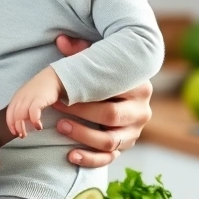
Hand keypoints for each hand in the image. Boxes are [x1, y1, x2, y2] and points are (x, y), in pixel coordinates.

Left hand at [6, 67, 63, 137]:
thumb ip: (23, 106)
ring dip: (23, 127)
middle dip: (17, 128)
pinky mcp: (39, 99)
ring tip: (27, 134)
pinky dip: (34, 121)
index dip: (10, 124)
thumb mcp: (28, 97)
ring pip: (20, 115)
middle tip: (22, 136)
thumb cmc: (41, 89)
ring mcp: (29, 98)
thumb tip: (22, 121)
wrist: (53, 78)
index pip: (9, 113)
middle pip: (14, 116)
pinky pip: (33, 112)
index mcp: (17, 97)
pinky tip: (38, 126)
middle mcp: (21, 97)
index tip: (14, 133)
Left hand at [53, 34, 152, 167]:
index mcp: (139, 86)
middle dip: (81, 113)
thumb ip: (81, 50)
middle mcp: (142, 110)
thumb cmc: (106, 74)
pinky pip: (109, 159)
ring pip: (110, 141)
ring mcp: (135, 132)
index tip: (61, 91)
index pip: (114, 91)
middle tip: (56, 106)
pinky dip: (90, 159)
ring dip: (83, 136)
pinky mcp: (125, 147)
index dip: (86, 92)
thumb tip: (61, 40)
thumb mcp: (97, 60)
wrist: (120, 92)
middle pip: (111, 116)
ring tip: (60, 127)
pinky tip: (71, 155)